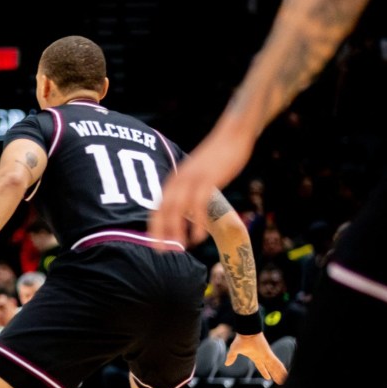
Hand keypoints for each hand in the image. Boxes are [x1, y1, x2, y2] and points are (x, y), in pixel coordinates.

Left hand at [147, 125, 254, 246]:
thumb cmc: (216, 157)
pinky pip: (199, 204)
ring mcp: (193, 179)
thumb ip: (188, 190)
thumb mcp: (197, 175)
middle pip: (163, 210)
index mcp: (174, 180)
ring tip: (180, 248)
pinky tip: (198, 237)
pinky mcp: (209, 179)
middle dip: (160, 232)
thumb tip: (185, 209)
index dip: (154, 227)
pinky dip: (197, 222)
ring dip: (177, 230)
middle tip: (161, 252)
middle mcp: (179, 180)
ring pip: (178, 208)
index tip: (154, 245)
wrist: (232, 135)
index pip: (157, 207)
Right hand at [225, 333, 287, 383]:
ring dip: (279, 374)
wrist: (246, 332)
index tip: (268, 378)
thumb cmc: (240, 340)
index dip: (265, 372)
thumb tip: (226, 364)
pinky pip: (276, 363)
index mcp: (255, 357)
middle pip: (270, 368)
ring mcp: (267, 356)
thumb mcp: (234, 350)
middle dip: (274, 375)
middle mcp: (262, 357)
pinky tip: (285, 373)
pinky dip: (281, 369)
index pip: (261, 367)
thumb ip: (231, 357)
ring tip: (284, 380)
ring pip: (274, 367)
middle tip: (279, 381)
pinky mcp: (269, 354)